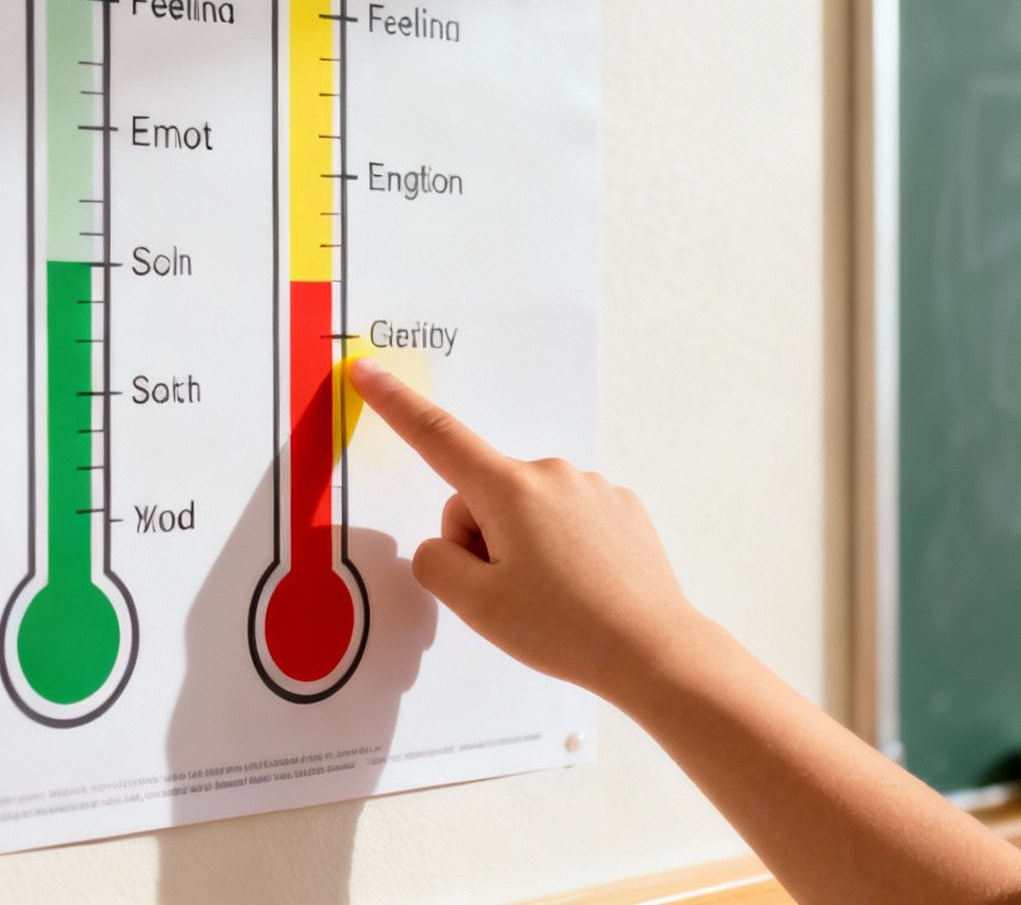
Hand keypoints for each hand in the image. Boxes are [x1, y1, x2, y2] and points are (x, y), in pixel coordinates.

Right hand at [347, 358, 704, 697]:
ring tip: (555, 599)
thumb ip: (436, 563)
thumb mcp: (476, 606)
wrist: (654, 649)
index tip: (366, 371)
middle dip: (482, 541)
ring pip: (525, 510)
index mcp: (510, 490)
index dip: (396, 405)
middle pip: (482, 497)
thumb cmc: (564, 629)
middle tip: (513, 596)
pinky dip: (562, 548)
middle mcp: (552, 473)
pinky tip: (583, 587)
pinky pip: (565, 518)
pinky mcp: (621, 506)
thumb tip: (447, 542)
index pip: (438, 438)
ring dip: (524, 547)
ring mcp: (592, 486)